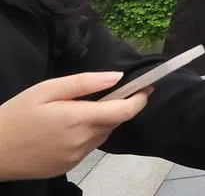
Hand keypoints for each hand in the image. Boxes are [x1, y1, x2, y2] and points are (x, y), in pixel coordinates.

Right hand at [0, 72, 149, 180]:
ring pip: (102, 136)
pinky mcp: (67, 167)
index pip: (124, 111)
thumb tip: (117, 77)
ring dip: (102, 123)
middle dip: (118, 108)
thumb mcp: (47, 89)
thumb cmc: (16, 115)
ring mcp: (75, 157)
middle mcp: (82, 141)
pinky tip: (67, 129)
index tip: (147, 88)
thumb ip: (85, 83)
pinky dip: (87, 136)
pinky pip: (88, 148)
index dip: (140, 99)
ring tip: (80, 111)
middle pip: (115, 123)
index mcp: (79, 119)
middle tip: (107, 95)